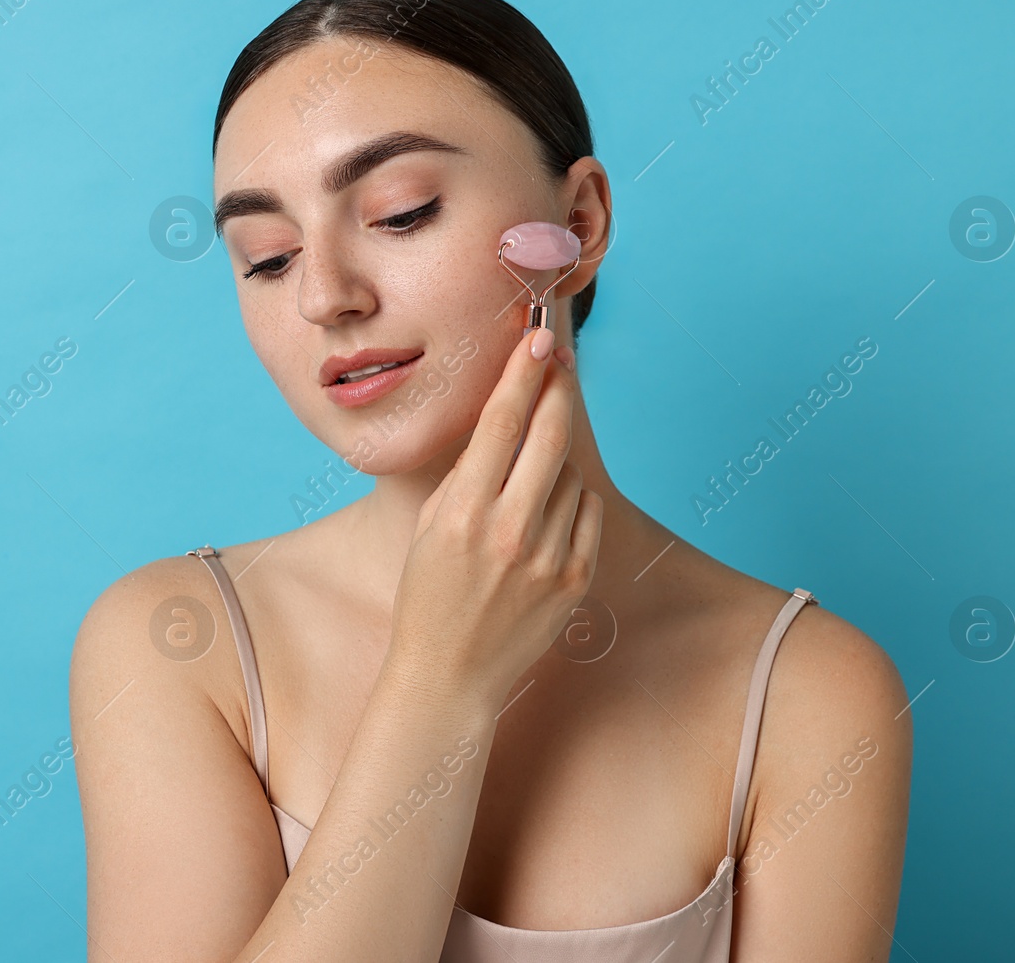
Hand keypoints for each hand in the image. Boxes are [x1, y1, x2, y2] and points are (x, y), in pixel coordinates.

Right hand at [386, 327, 603, 704]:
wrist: (449, 676)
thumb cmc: (429, 594)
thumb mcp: (431, 526)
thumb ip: (469, 475)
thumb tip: (507, 420)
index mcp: (463, 513)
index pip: (500, 424)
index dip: (521, 374)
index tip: (537, 339)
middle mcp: (509, 532)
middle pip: (550, 436)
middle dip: (558, 389)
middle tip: (559, 361)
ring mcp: (547, 558)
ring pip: (569, 475)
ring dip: (553, 460)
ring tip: (525, 481)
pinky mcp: (574, 580)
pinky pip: (586, 513)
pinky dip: (570, 500)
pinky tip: (544, 516)